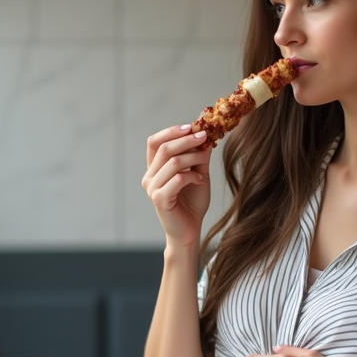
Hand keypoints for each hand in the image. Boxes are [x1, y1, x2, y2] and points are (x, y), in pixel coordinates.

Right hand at [142, 124, 212, 248]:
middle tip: (204, 135)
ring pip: (172, 162)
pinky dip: (192, 176)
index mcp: (154, 168)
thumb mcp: (198, 174)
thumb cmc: (192, 203)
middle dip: (186, 139)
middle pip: (163, 148)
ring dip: (193, 157)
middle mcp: (149, 177)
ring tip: (205, 160)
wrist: (190, 231)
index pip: (154, 142)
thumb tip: (206, 133)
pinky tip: (200, 181)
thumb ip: (199, 156)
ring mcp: (152, 188)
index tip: (191, 126)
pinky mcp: (159, 199)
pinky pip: (178, 179)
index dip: (171, 131)